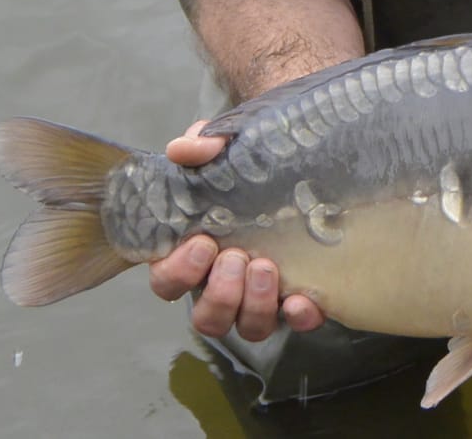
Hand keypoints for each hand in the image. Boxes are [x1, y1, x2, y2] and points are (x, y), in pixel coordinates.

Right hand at [146, 120, 326, 340]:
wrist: (301, 158)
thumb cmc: (248, 162)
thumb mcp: (224, 145)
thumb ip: (201, 144)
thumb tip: (182, 149)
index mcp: (194, 254)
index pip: (168, 282)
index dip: (177, 272)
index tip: (200, 243)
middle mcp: (224, 283)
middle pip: (207, 317)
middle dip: (220, 293)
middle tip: (235, 257)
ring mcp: (261, 296)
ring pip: (247, 328)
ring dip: (254, 305)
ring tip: (266, 267)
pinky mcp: (299, 297)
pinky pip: (297, 321)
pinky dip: (299, 316)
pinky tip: (304, 300)